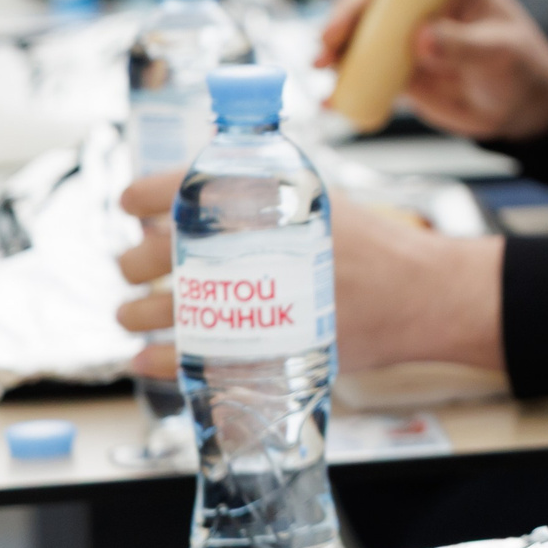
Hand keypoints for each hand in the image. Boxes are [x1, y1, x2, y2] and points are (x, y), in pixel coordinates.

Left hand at [117, 173, 505, 375]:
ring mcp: (235, 302)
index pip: (165, 187)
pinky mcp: (245, 350)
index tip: (131, 208)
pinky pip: (174, 358)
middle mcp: (233, 247)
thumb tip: (213, 187)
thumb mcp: (319, 196)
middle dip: (132, 262)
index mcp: (250, 199)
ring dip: (132, 312)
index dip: (137, 197)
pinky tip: (145, 357)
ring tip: (134, 313)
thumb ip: (265, 190)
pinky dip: (150, 361)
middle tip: (139, 267)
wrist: (416, 294)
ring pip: (148, 310)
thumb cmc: (374, 245)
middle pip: (145, 255)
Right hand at [317, 0, 547, 142]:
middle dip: (347, 11)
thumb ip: (464, 45)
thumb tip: (422, 38)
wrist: (518, 107)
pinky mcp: (394, 69)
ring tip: (322, 64)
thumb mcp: (501, 52)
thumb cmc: (519, 65)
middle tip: (334, 35)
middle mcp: (420, 2)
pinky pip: (363, 72)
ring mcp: (403, 35)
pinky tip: (330, 100)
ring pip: (359, 32)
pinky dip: (344, 83)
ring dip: (335, 45)